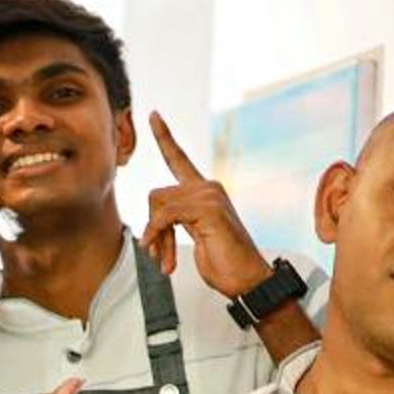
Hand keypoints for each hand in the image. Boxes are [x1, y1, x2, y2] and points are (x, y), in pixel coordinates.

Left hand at [141, 112, 276, 298]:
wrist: (245, 278)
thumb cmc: (222, 260)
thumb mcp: (192, 235)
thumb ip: (174, 220)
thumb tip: (148, 226)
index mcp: (203, 191)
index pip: (179, 159)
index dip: (165, 137)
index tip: (152, 115)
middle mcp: (208, 187)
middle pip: (155, 195)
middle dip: (151, 228)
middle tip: (157, 254)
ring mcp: (210, 195)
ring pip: (158, 206)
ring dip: (155, 238)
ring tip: (165, 259)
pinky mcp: (208, 208)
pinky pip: (165, 216)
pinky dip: (158, 236)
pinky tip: (165, 256)